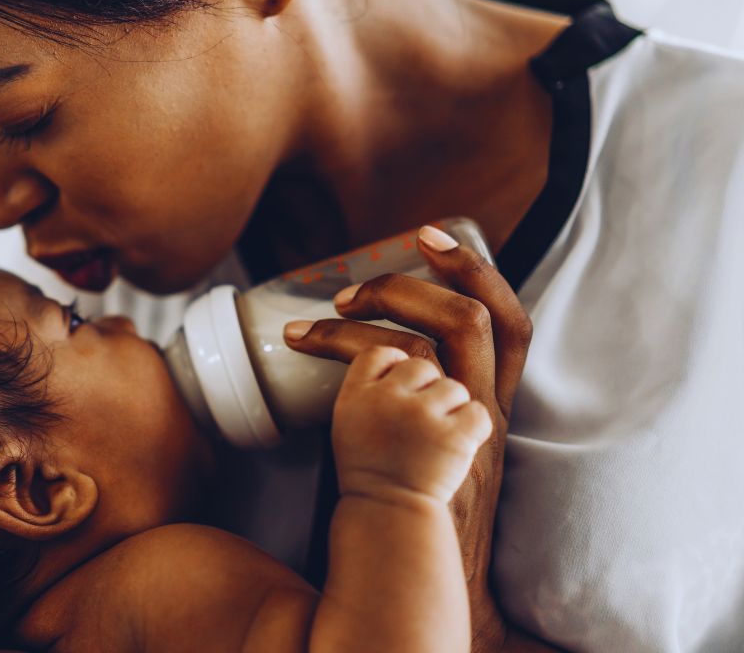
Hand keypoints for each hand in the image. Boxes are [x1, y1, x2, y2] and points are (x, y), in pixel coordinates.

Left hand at [283, 225, 532, 649]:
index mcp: (491, 403)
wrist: (430, 581)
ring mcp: (463, 430)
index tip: (431, 233)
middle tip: (362, 278)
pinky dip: (346, 347)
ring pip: (441, 339)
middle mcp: (487, 410)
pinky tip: (306, 343)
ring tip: (331, 305)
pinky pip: (393, 377)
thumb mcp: (433, 446)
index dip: (475, 270)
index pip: (510, 323)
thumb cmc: (417, 509)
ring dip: (380, 309)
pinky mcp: (430, 448)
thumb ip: (414, 403)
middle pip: (481, 318)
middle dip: (424, 278)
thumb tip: (359, 358)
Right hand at [332, 345, 491, 506]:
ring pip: (453, 386)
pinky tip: (458, 446)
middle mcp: (386, 401)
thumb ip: (371, 388)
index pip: (378, 352)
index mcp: (355, 398)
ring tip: (438, 437)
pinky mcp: (454, 439)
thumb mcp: (351, 425)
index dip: (395, 361)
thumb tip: (399, 355)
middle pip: (418, 359)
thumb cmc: (374, 476)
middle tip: (424, 408)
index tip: (399, 377)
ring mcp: (422, 417)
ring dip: (451, 409)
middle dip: (428, 383)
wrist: (391, 521)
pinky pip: (476, 412)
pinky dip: (472, 430)